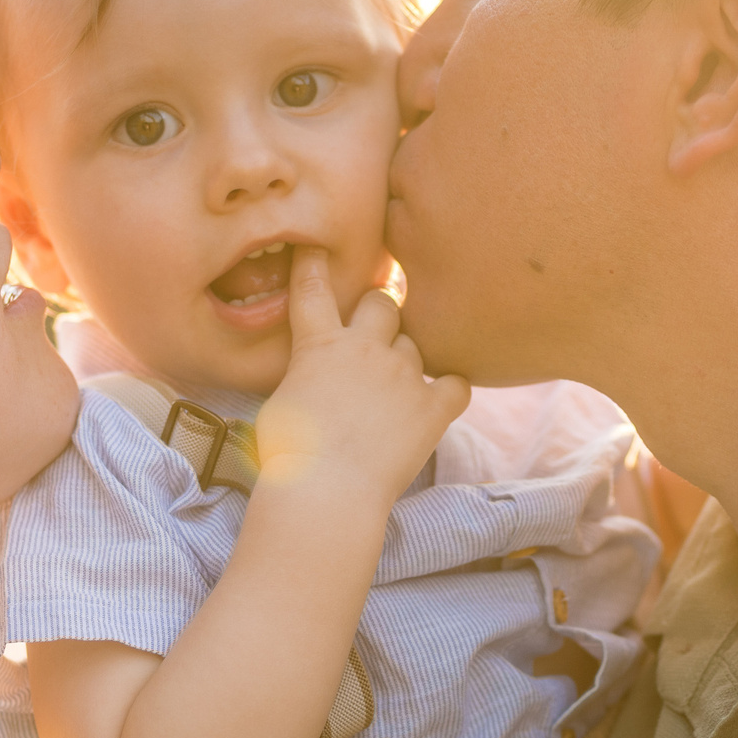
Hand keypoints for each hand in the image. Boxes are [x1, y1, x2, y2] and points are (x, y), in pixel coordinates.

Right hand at [256, 247, 468, 503]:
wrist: (327, 488)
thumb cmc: (289, 453)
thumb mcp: (281, 402)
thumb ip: (304, 375)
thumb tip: (314, 377)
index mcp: (320, 344)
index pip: (313, 288)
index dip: (314, 263)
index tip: (317, 249)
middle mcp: (365, 349)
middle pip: (382, 302)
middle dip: (379, 311)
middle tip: (373, 335)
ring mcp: (403, 375)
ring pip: (414, 345)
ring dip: (406, 360)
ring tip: (393, 392)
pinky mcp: (432, 407)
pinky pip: (456, 384)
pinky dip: (450, 389)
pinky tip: (440, 400)